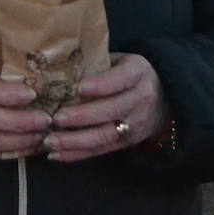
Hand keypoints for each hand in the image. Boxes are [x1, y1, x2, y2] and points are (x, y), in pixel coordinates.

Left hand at [43, 53, 167, 162]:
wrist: (163, 98)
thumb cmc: (128, 73)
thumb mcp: (120, 60)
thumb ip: (97, 61)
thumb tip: (56, 62)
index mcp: (137, 72)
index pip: (121, 79)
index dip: (101, 85)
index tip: (79, 88)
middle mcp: (140, 99)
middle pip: (111, 111)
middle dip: (81, 117)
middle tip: (55, 118)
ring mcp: (135, 124)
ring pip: (105, 136)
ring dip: (75, 141)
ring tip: (50, 140)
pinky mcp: (127, 143)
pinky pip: (101, 151)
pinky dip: (77, 154)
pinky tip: (56, 154)